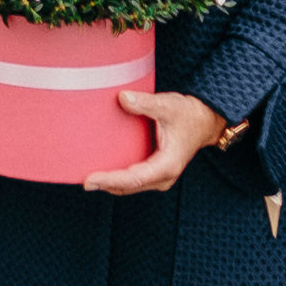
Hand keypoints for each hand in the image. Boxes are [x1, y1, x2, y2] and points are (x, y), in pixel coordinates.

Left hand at [81, 91, 227, 194]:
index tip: (89, 180)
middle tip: (80, 179)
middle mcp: (163, 177)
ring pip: (129, 186)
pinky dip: (117, 178)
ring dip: (110, 183)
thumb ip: (145, 103)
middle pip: (128, 186)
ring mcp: (160, 177)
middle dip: (105, 184)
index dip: (110, 180)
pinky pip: (133, 180)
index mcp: (167, 165)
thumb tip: (122, 98)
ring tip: (86, 177)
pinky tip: (101, 171)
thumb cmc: (187, 114)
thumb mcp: (167, 105)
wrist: (204, 121)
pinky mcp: (155, 172)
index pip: (133, 178)